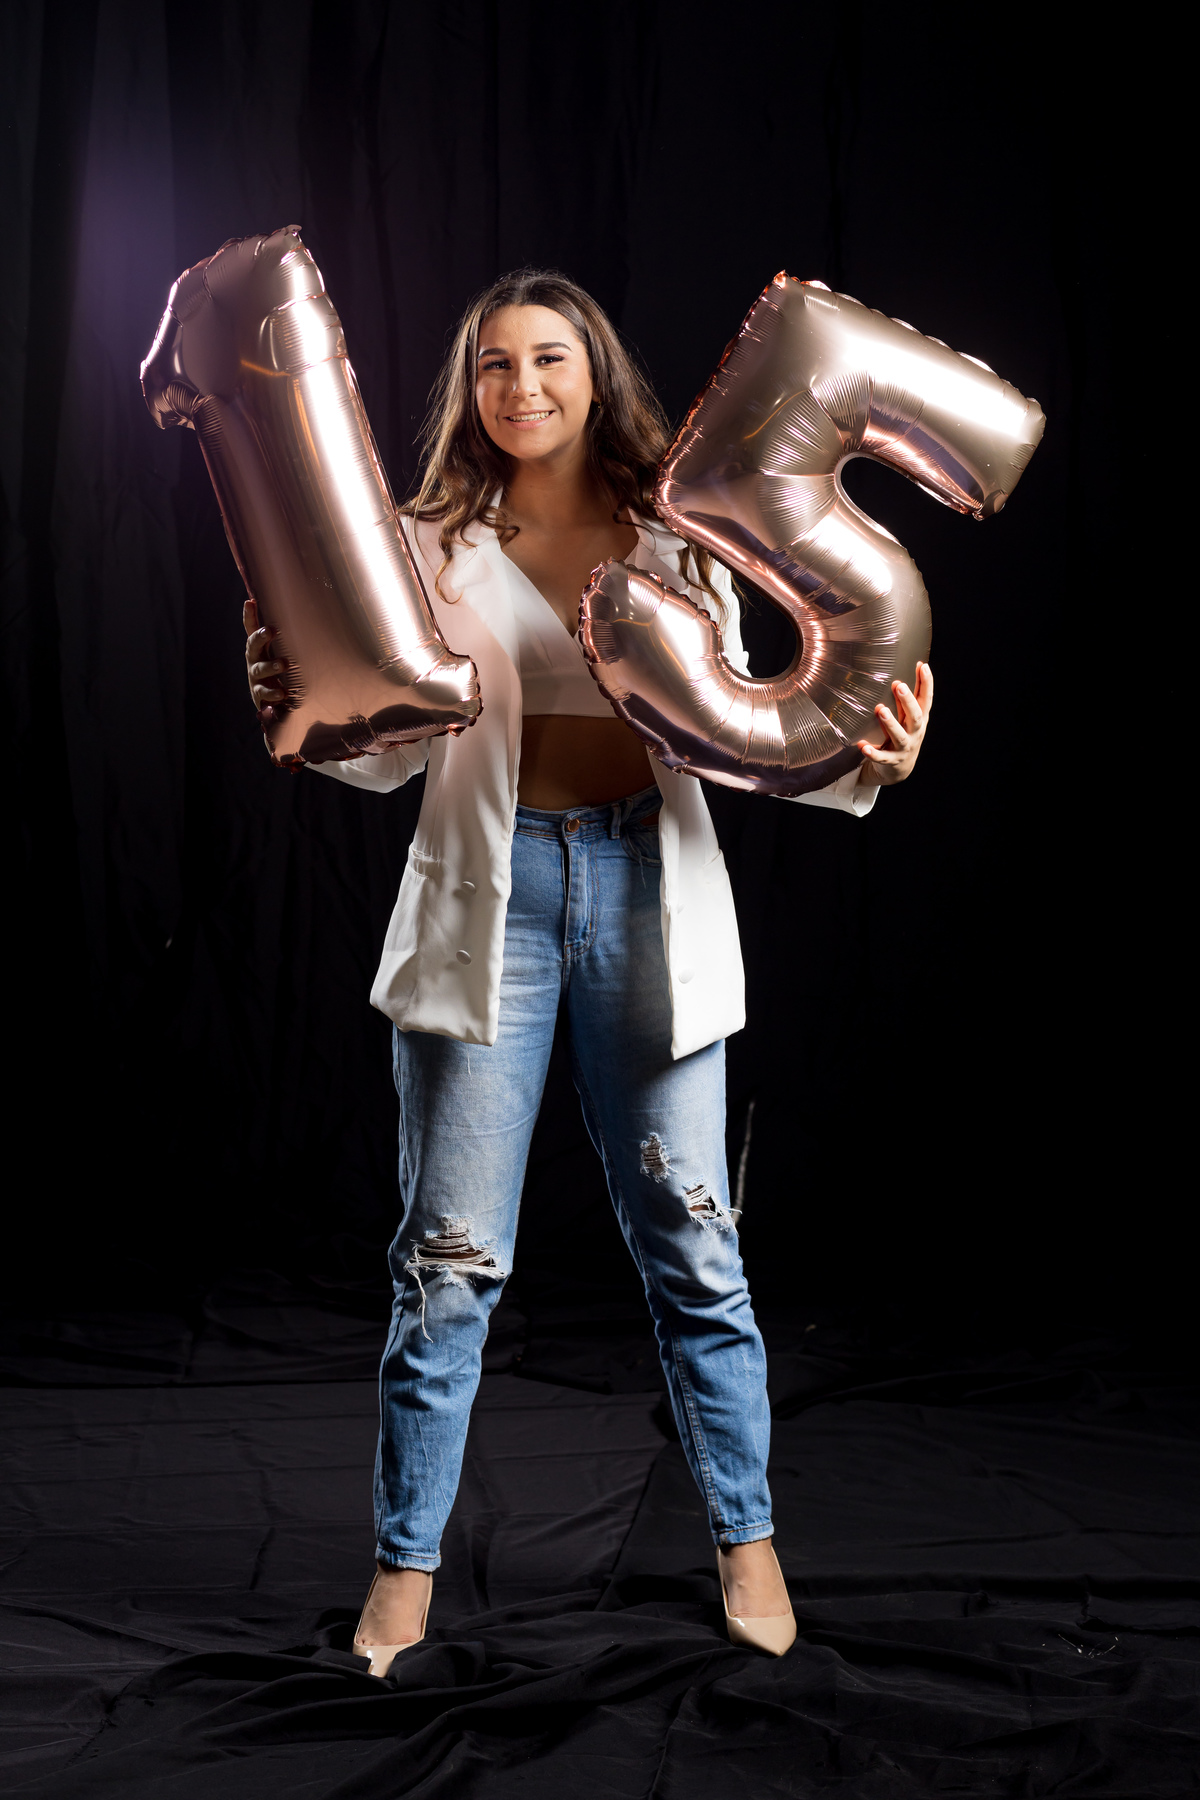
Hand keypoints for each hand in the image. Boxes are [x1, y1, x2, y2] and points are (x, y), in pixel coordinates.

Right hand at [243, 598, 288, 719]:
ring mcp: (255, 677)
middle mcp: (255, 660)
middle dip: (260, 637)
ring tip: (284, 664)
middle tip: (270, 631)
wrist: (272, 701)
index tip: (250, 602)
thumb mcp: (281, 652)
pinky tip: (283, 693)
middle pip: (253, 645)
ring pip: (259, 669)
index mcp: (259, 648)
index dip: (250, 616)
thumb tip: (308, 614)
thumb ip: (289, 639)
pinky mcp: (259, 694)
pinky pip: (264, 693)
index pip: (252, 629)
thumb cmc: (279, 670)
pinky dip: (273, 693)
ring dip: (271, 665)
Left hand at [857, 661, 932, 786]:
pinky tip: (863, 746)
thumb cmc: (903, 736)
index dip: (927, 683)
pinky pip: (881, 757)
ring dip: (891, 723)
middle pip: (916, 717)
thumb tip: (898, 679)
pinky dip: (873, 752)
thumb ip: (904, 701)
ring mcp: (904, 748)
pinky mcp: (891, 761)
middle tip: (899, 685)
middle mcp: (915, 733)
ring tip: (881, 710)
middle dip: (908, 701)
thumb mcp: (907, 718)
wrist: (900, 769)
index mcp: (920, 720)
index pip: (926, 700)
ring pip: (899, 736)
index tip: (923, 666)